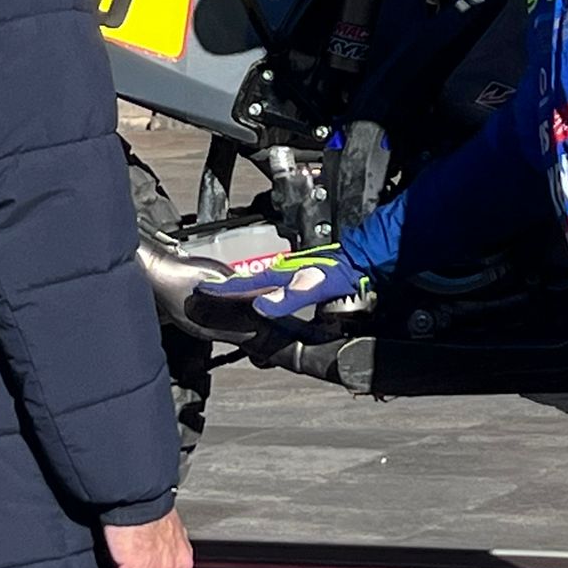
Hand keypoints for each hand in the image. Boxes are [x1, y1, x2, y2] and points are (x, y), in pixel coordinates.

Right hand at [195, 244, 367, 319]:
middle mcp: (282, 276)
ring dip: (243, 293)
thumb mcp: (316, 284)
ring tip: (227, 299)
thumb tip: (262, 306)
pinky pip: (274, 291)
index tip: (203, 290)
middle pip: (248, 285)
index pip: (245, 284)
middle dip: (227, 290)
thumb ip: (290, 296)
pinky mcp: (300, 283)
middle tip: (208, 294)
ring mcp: (291, 279)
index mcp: (281, 275)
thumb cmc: (342, 271)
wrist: (364, 261)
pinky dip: (262, 295)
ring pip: (260, 287)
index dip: (223, 289)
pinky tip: (263, 302)